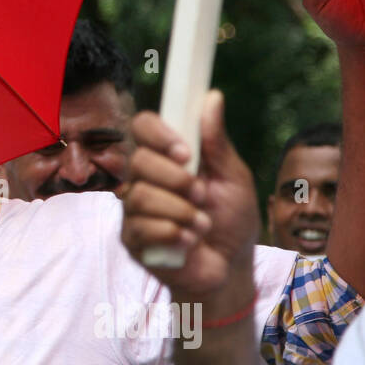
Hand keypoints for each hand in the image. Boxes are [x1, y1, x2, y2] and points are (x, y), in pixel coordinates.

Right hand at [121, 91, 258, 295]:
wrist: (230, 268)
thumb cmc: (232, 220)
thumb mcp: (233, 178)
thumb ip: (216, 142)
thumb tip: (212, 97)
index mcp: (166, 157)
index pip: (142, 127)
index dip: (158, 134)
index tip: (185, 152)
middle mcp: (143, 178)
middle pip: (138, 161)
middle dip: (177, 180)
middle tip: (202, 196)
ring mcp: (133, 209)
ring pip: (140, 196)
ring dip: (182, 212)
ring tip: (202, 226)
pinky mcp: (131, 239)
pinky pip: (142, 227)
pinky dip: (174, 235)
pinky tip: (189, 243)